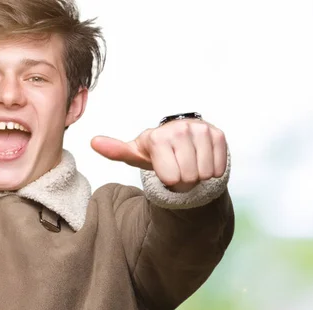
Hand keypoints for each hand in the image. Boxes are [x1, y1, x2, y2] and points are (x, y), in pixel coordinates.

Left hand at [90, 118, 226, 191]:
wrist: (180, 139)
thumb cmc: (156, 151)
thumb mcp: (135, 153)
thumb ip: (115, 150)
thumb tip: (93, 142)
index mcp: (158, 137)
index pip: (171, 178)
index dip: (168, 179)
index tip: (164, 167)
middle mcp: (180, 129)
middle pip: (190, 177)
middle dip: (184, 177)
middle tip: (178, 165)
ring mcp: (201, 130)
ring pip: (205, 173)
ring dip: (198, 173)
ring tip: (189, 161)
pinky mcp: (218, 134)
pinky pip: (219, 167)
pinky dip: (212, 169)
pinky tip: (202, 158)